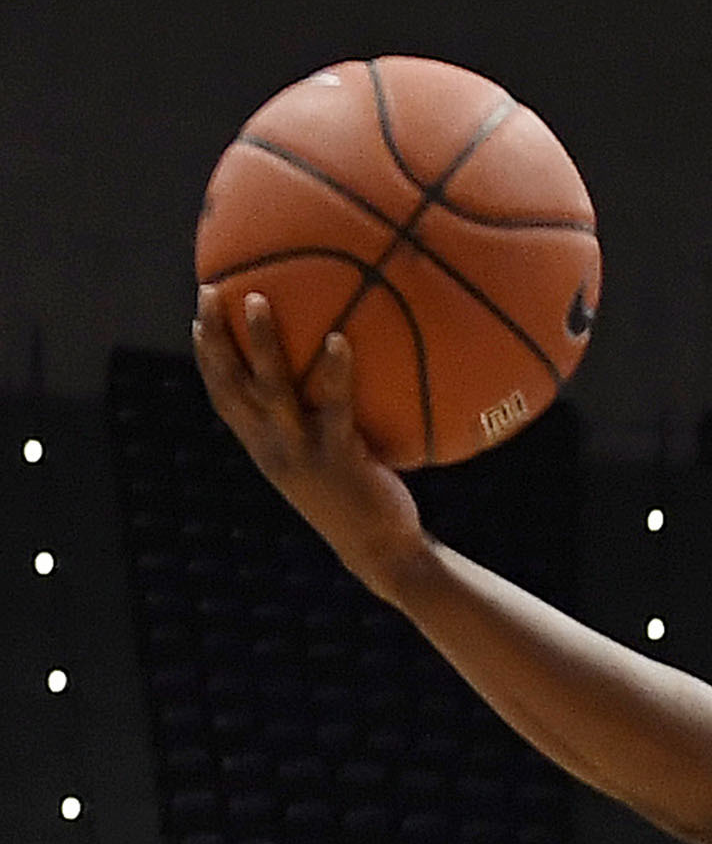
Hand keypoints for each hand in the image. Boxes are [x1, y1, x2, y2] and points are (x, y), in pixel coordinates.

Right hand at [192, 290, 425, 597]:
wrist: (380, 553)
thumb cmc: (356, 500)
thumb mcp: (321, 461)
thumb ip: (311, 427)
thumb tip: (323, 379)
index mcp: (263, 448)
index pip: (223, 397)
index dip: (206, 357)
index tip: (199, 318)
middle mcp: (272, 448)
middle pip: (231, 384)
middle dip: (214, 337)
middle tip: (210, 291)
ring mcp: (301, 452)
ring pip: (271, 389)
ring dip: (260, 342)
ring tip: (258, 299)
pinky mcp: (338, 456)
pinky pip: (334, 405)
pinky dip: (335, 371)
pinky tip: (340, 339)